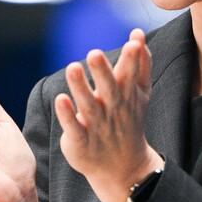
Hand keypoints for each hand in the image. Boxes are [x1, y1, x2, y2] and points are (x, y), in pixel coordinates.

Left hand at [56, 28, 162, 201]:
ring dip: (80, 87)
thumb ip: (141, 64)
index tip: (134, 40)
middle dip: (102, 71)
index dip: (133, 57)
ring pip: (88, 105)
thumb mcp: (140, 94)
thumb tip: (138, 33)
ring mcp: (97, 126)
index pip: (130, 74)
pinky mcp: (81, 141)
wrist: (122, 168)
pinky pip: (74, 127)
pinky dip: (68, 116)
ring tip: (72, 68)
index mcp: (127, 96)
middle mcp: (113, 109)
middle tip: (95, 53)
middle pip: (109, 88)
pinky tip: (60, 100)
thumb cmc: (128, 122)